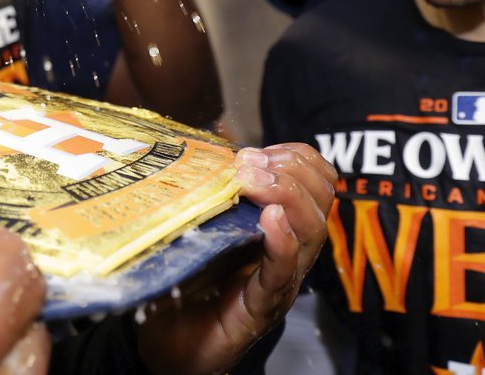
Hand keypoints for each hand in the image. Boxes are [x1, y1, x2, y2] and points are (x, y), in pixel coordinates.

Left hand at [135, 144, 336, 374]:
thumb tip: (208, 142)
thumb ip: (210, 188)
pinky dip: (282, 243)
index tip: (259, 151)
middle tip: (251, 164)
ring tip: (258, 182)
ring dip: (287, 197)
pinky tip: (272, 220)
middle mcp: (287, 254)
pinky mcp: (259, 309)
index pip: (315, 181)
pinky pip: (281, 274)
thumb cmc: (183, 280)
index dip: (295, 157)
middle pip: (319, 202)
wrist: (164, 343)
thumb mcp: (199, 222)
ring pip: (311, 232)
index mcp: (277, 228)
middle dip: (291, 171)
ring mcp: (277, 282)